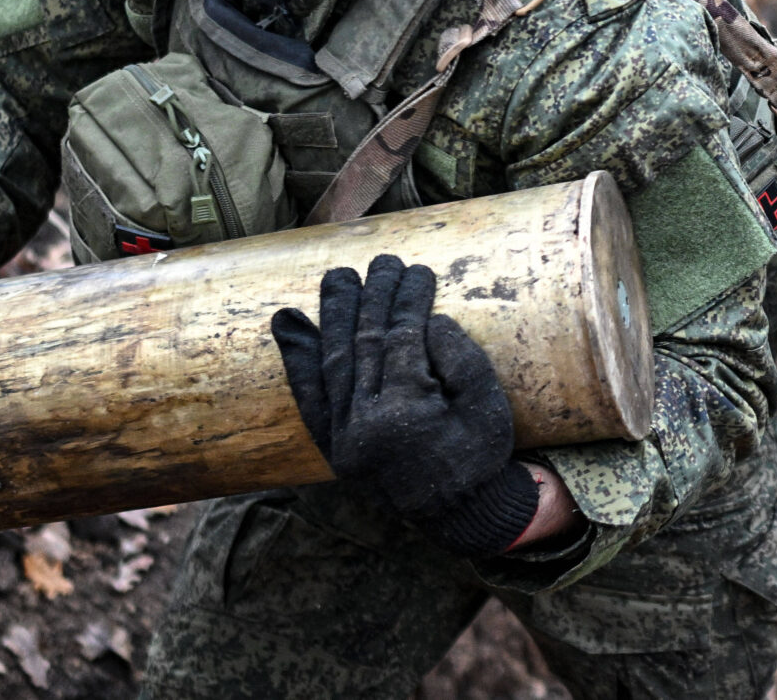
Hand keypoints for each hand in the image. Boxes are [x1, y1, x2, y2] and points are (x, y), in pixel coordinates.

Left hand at [270, 255, 538, 558]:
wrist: (460, 515)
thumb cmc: (481, 455)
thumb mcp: (487, 405)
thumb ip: (460, 359)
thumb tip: (428, 321)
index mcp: (407, 414)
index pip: (400, 339)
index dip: (407, 299)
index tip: (417, 269)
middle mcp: (365, 426)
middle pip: (363, 344)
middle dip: (371, 296)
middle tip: (381, 260)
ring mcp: (343, 438)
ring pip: (331, 363)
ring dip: (332, 315)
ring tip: (336, 277)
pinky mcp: (332, 446)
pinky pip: (309, 397)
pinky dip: (297, 359)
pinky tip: (289, 323)